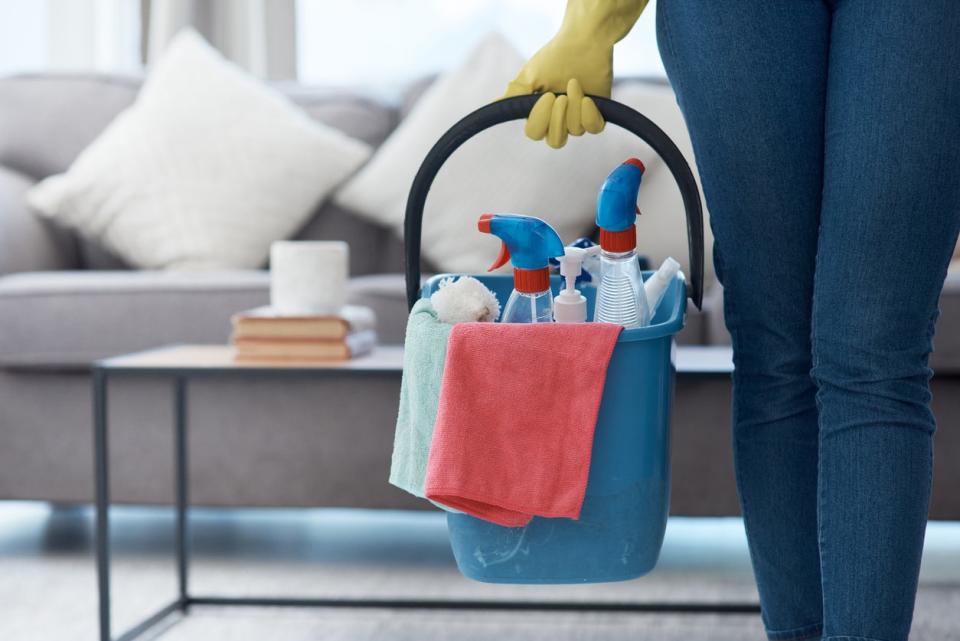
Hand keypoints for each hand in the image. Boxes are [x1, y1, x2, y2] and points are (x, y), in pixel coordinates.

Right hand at [502, 0, 647, 148]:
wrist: (584, 40)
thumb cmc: (555, 56)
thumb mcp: (530, 76)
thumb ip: (515, 95)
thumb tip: (493, 105)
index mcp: (539, 113)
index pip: (534, 133)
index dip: (540, 120)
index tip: (547, 96)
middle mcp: (559, 119)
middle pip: (555, 141)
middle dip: (557, 120)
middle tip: (558, 97)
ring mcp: (578, 117)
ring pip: (575, 131)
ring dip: (574, 107)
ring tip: (574, 83)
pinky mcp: (598, 112)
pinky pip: (594, 128)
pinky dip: (590, 115)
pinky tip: (588, 98)